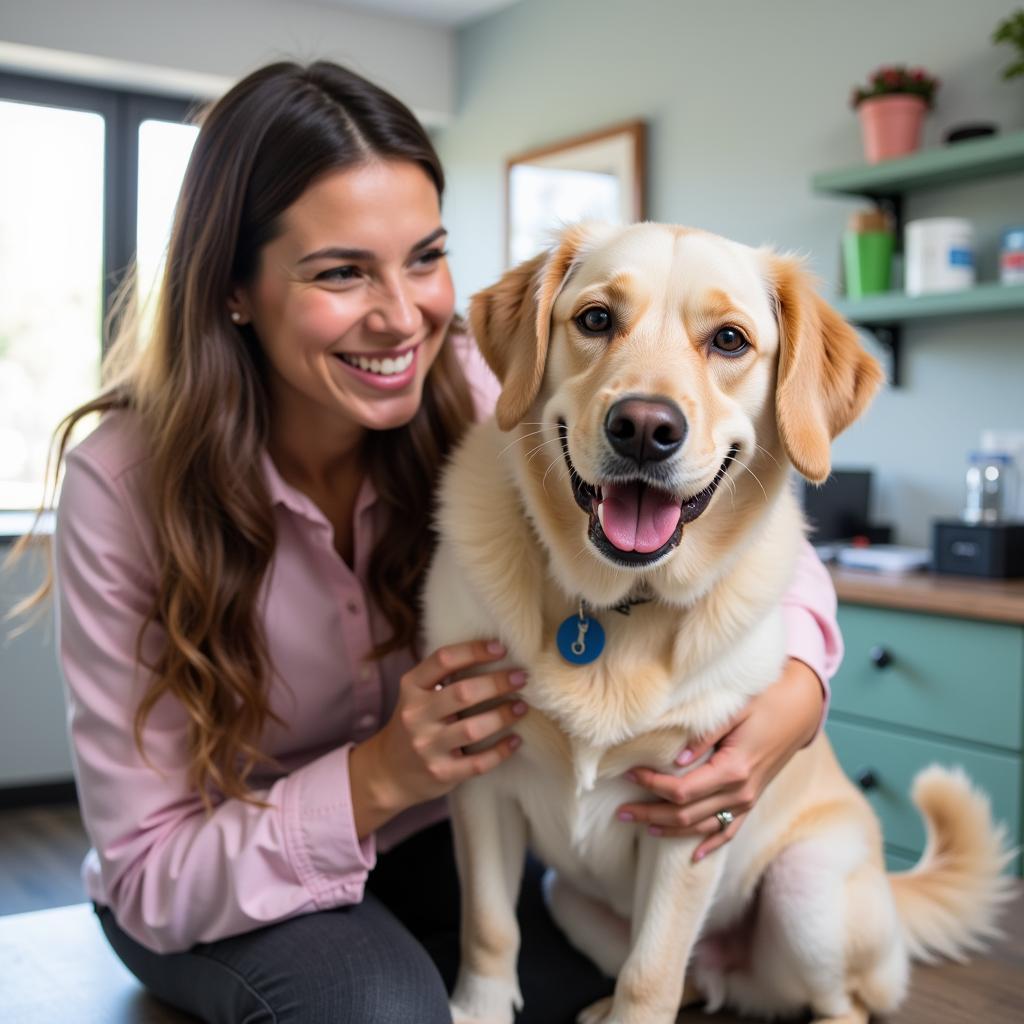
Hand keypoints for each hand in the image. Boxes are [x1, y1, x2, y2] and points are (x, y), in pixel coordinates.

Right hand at [350, 639, 527, 836]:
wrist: (389, 772)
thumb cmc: (414, 724)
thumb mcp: (417, 695)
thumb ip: (442, 677)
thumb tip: (494, 654)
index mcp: (411, 688)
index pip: (443, 660)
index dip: (474, 651)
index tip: (501, 649)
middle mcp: (416, 715)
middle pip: (463, 693)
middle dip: (498, 683)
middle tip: (522, 677)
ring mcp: (427, 747)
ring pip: (473, 729)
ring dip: (503, 716)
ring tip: (521, 707)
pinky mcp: (441, 773)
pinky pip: (478, 763)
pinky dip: (501, 751)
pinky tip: (515, 740)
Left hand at [616, 658, 823, 860]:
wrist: (800, 710)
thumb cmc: (766, 702)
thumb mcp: (735, 710)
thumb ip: (705, 734)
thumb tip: (676, 757)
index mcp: (734, 770)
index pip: (683, 790)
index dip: (652, 786)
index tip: (629, 775)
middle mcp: (741, 793)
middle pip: (687, 814)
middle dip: (651, 815)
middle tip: (621, 812)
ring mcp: (747, 801)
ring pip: (702, 827)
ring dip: (670, 829)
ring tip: (640, 826)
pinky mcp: (751, 801)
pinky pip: (728, 831)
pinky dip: (709, 844)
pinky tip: (692, 856)